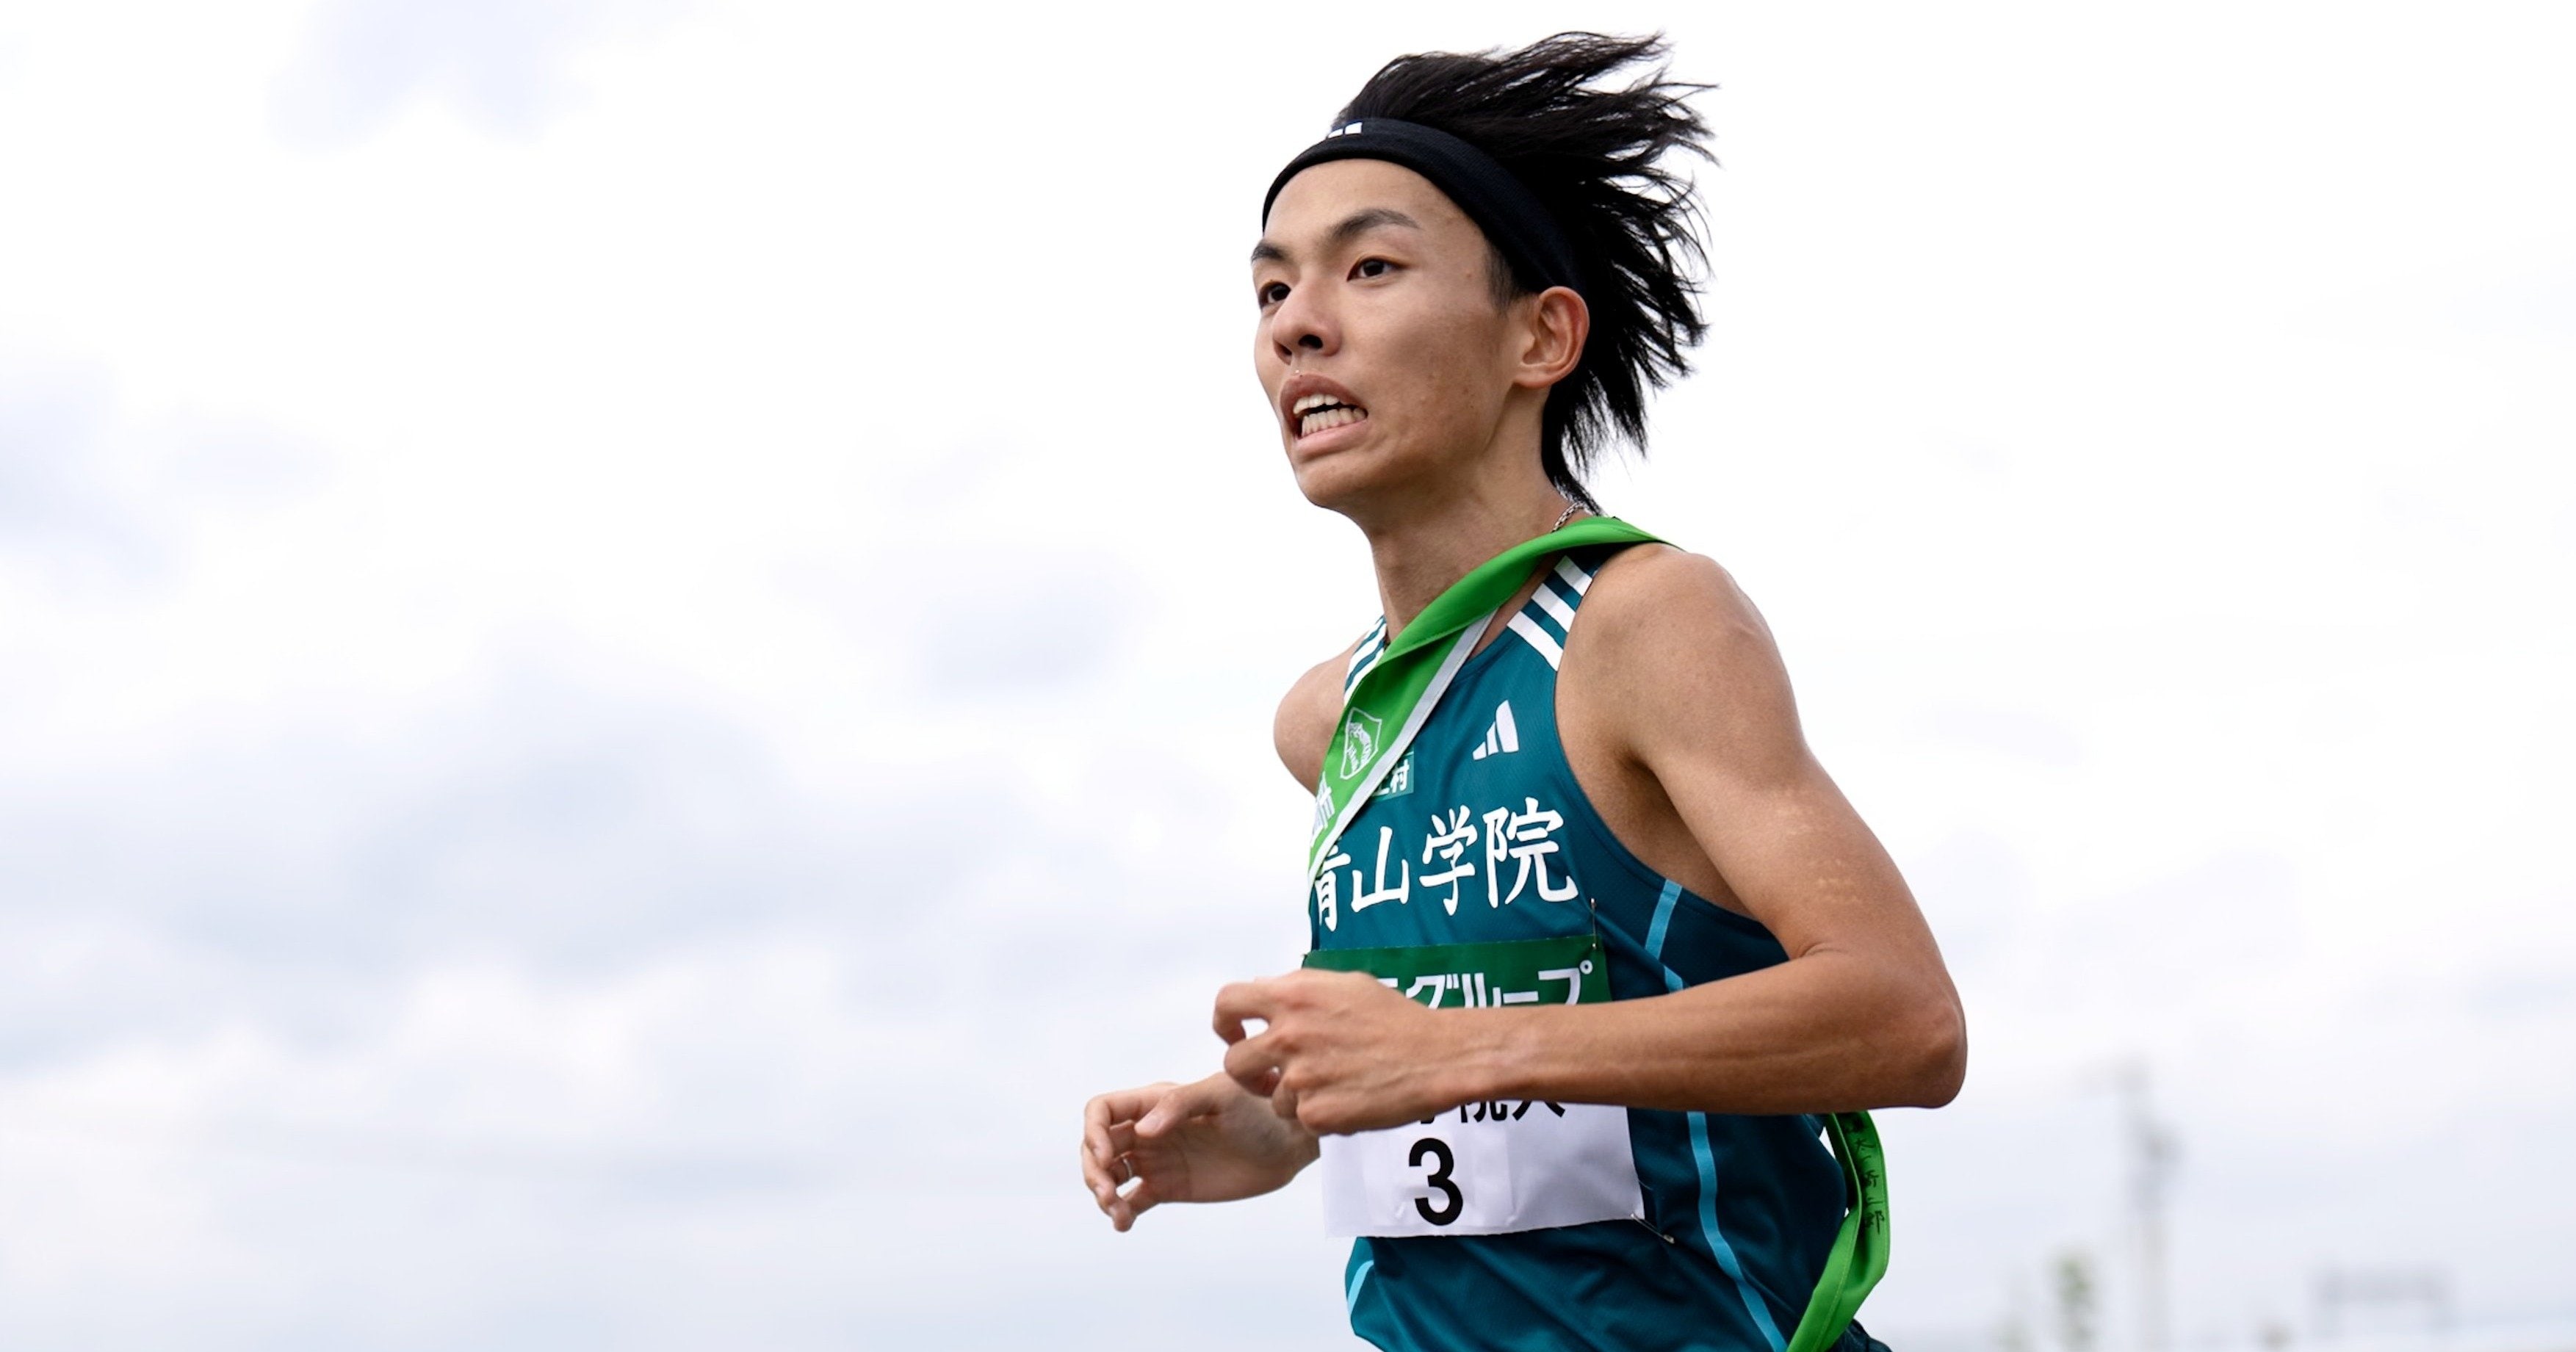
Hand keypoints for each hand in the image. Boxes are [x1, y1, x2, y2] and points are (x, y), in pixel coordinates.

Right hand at [1080, 1073, 1318, 1231]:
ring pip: (1110, 1175)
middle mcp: (1149, 1130)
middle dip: (1093, 1169)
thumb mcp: (1221, 1096)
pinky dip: (1121, 1213)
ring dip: (1102, 1193)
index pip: (1103, 1110)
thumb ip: (1180, 1105)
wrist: (1288, 1144)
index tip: (1106, 1155)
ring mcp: (1157, 1159)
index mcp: (1155, 1102)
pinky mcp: (1168, 1188)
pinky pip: (1132, 1201)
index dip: (1093, 1131)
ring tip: (1117, 1212)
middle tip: (1108, 1193)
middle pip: (1098, 1146)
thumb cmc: (1258, 1108)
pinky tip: (1124, 1223)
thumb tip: (1141, 1132)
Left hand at [1215, 968, 1476, 1133]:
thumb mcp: (1344, 985)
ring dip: (1293, 1098)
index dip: (1225, 1023)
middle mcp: (1289, 1035)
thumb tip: (1263, 993)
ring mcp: (1301, 1077)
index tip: (1237, 1035)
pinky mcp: (1317, 1114)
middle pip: (1234, 1063)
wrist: (1438, 1056)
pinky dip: (1321, 1116)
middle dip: (1249, 1075)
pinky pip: (1301, 1120)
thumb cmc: (1396, 1019)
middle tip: (1270, 1078)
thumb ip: (1298, 990)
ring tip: (1334, 1085)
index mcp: (1293, 996)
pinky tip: (1349, 1099)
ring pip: (1271, 1099)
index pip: (1227, 1003)